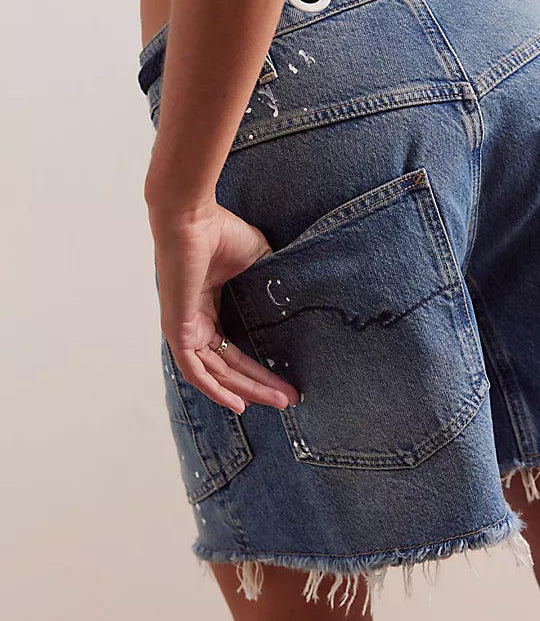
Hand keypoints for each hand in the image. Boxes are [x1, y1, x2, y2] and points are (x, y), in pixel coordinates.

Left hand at [147, 197, 299, 413]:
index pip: (234, 350)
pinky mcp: (177, 329)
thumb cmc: (220, 231)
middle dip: (260, 385)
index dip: (261, 369)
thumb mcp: (257, 261)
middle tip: (289, 399)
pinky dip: (216, 389)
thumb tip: (299, 299)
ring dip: (247, 390)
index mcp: (210, 308)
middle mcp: (196, 323)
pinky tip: (239, 404)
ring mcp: (184, 328)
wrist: (193, 216)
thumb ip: (270, 285)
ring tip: (278, 401)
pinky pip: (195, 371)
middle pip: (229, 368)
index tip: (287, 382)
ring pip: (216, 374)